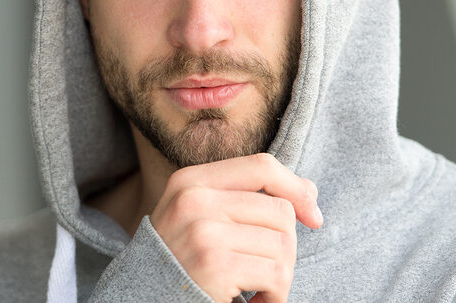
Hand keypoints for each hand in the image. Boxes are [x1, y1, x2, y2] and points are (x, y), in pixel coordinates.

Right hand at [149, 153, 321, 302]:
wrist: (141, 300)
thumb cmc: (181, 261)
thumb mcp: (199, 216)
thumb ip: (244, 198)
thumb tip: (309, 190)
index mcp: (190, 181)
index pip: (261, 166)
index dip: (295, 187)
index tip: (314, 215)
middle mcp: (194, 200)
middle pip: (280, 210)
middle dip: (284, 246)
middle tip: (264, 269)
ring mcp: (203, 231)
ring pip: (284, 244)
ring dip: (280, 276)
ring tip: (256, 286)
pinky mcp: (215, 265)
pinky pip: (277, 275)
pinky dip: (275, 296)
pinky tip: (253, 301)